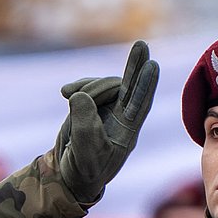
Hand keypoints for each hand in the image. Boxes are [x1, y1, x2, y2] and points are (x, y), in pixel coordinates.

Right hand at [54, 41, 159, 205]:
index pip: (140, 105)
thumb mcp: (84, 152)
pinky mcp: (93, 103)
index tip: (153, 66)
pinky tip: (64, 92)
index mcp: (127, 131)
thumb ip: (84, 126)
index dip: (146, 86)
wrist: (72, 172)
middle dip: (136, 65)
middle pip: (131, 87)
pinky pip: (89, 86)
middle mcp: (122, 116)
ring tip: (67, 94)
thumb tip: (80, 95)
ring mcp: (109, 108)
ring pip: (104, 85)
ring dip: (87, 87)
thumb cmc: (85, 168)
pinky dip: (78, 86)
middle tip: (142, 44)